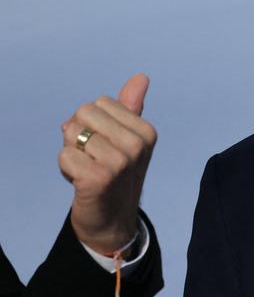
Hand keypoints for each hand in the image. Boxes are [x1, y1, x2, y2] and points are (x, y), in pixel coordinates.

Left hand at [59, 74, 156, 253]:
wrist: (113, 219)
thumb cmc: (116, 174)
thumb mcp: (127, 139)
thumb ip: (131, 107)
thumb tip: (141, 77)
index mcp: (146, 131)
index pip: (99, 103)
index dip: (94, 124)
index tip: (105, 147)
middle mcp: (137, 145)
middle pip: (83, 113)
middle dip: (80, 135)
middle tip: (94, 158)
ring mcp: (120, 162)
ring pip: (72, 133)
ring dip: (72, 153)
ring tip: (88, 169)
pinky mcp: (99, 178)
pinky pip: (64, 156)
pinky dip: (66, 169)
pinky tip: (81, 182)